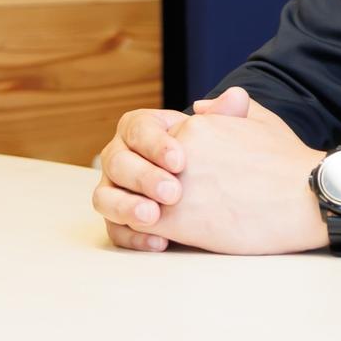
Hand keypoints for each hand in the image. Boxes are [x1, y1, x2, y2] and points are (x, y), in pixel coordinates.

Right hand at [92, 88, 253, 251]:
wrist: (223, 188)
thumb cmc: (219, 154)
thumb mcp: (227, 132)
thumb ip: (228, 115)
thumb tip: (235, 98)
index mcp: (142, 128)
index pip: (137, 129)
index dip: (155, 144)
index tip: (180, 161)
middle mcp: (122, 156)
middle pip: (117, 162)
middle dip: (143, 177)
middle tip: (173, 192)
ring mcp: (117, 189)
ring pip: (105, 197)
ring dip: (126, 207)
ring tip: (154, 217)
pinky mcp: (121, 220)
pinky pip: (115, 230)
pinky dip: (133, 237)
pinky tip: (159, 242)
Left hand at [146, 93, 328, 255]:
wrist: (306, 197)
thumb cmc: (289, 162)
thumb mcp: (260, 120)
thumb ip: (225, 110)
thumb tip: (197, 106)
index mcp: (195, 126)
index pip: (158, 146)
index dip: (164, 167)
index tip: (181, 181)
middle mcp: (178, 151)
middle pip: (142, 170)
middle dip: (147, 188)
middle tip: (163, 205)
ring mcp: (174, 185)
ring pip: (134, 198)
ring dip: (140, 211)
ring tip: (161, 222)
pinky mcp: (177, 220)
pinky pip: (141, 225)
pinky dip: (145, 234)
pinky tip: (164, 239)